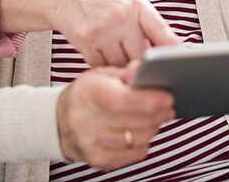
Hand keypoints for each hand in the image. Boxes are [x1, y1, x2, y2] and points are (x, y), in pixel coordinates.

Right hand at [0, 0, 181, 65]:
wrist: (69, 0)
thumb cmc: (107, 7)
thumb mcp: (133, 8)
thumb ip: (153, 28)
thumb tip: (176, 53)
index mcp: (139, 7)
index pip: (163, 34)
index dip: (171, 55)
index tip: (178, 69)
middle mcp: (122, 16)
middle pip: (141, 57)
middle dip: (141, 66)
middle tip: (142, 71)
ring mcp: (103, 29)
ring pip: (121, 65)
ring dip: (121, 69)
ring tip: (117, 57)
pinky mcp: (86, 41)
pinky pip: (102, 67)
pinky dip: (104, 68)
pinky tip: (102, 56)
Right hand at [57, 61, 174, 168]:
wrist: (60, 121)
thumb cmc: (87, 94)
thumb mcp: (100, 75)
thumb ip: (123, 72)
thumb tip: (141, 69)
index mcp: (87, 93)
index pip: (121, 100)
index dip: (149, 99)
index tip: (168, 97)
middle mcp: (86, 120)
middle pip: (133, 122)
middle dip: (158, 114)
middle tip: (168, 106)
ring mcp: (91, 143)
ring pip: (137, 139)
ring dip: (153, 128)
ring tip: (156, 117)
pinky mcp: (98, 160)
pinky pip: (133, 154)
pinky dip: (143, 142)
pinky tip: (142, 131)